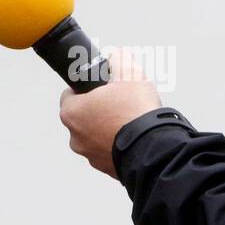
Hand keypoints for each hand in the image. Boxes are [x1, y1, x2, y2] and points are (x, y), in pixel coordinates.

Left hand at [59, 48, 160, 177]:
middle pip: (83, 116)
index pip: (70, 94)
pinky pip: (108, 151)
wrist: (154, 148)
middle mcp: (75, 136)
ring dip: (108, 128)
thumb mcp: (129, 73)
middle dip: (98, 109)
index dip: (87, 88)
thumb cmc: (136, 112)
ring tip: (129, 120)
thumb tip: (116, 55)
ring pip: (95, 135)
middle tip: (119, 102)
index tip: (101, 88)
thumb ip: (119, 58)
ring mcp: (89, 155)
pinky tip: (133, 136)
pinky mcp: (105, 168)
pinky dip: (118, 144)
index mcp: (72, 112)